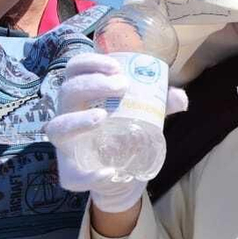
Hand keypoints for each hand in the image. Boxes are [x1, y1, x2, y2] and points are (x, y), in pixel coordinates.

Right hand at [44, 53, 188, 213]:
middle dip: (93, 84)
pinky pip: (71, 175)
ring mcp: (66, 144)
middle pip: (67, 91)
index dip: (89, 62)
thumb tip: (180, 98)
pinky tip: (108, 172)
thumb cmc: (125, 133)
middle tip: (121, 86)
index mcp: (82, 96)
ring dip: (77, 120)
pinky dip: (89, 175)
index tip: (115, 66)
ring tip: (102, 117)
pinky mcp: (70, 172)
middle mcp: (67, 115)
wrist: (119, 174)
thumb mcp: (145, 115)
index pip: (74, 69)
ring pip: (57, 128)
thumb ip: (162, 105)